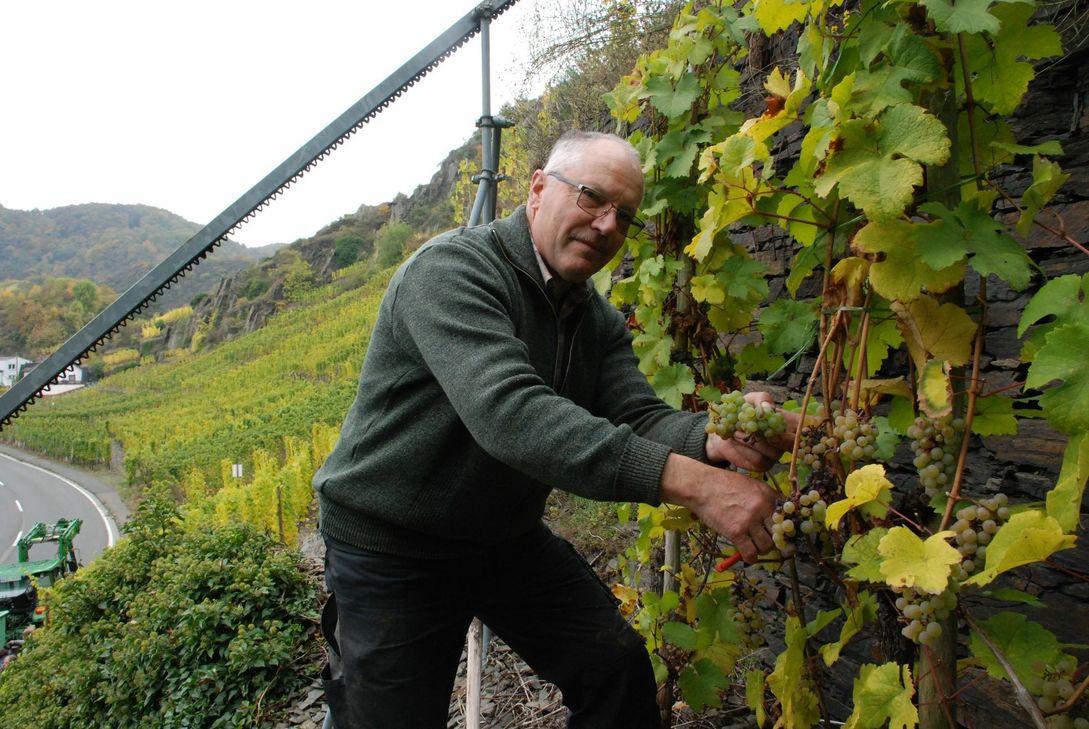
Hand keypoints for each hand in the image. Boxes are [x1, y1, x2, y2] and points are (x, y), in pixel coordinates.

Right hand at [659, 453, 778, 562]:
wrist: (701, 486)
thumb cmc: (722, 484)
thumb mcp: (750, 485)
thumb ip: (764, 499)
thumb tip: (775, 516)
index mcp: (768, 495)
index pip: (787, 517)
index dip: (785, 528)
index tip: (782, 535)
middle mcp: (763, 508)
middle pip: (779, 533)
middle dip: (775, 540)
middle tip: (767, 541)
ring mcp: (750, 521)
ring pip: (767, 546)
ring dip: (761, 549)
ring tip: (754, 546)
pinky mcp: (736, 532)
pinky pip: (751, 553)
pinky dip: (750, 558)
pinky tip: (747, 555)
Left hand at [705, 391, 800, 471]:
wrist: (721, 428)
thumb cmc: (740, 411)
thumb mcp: (751, 399)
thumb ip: (762, 399)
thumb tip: (768, 409)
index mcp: (789, 422)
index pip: (807, 427)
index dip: (804, 428)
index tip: (787, 422)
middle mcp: (786, 440)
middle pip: (794, 444)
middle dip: (779, 438)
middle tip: (760, 430)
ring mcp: (776, 454)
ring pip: (773, 452)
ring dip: (753, 440)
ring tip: (737, 430)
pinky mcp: (763, 465)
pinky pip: (758, 459)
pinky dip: (744, 448)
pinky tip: (734, 440)